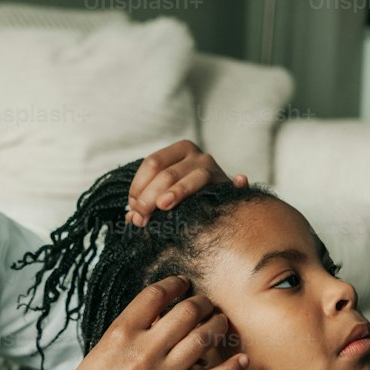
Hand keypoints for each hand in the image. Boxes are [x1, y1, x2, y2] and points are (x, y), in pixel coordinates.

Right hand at [57, 275, 247, 369]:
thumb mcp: (104, 347)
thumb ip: (133, 329)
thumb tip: (162, 314)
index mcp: (122, 332)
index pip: (156, 295)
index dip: (176, 284)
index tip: (184, 284)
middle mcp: (144, 351)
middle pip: (187, 312)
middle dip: (203, 303)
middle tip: (207, 304)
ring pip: (203, 340)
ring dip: (218, 326)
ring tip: (221, 323)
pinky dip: (232, 369)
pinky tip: (243, 359)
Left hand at [125, 140, 248, 226]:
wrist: (216, 203)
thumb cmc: (183, 199)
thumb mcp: (162, 195)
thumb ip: (146, 202)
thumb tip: (131, 219)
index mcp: (178, 151)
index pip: (152, 163)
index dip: (138, 186)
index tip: (133, 209)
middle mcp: (197, 155)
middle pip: (167, 173)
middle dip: (150, 197)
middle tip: (141, 218)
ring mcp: (214, 169)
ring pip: (191, 179)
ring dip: (177, 192)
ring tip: (163, 205)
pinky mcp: (228, 185)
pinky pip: (234, 184)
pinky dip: (238, 182)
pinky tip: (239, 181)